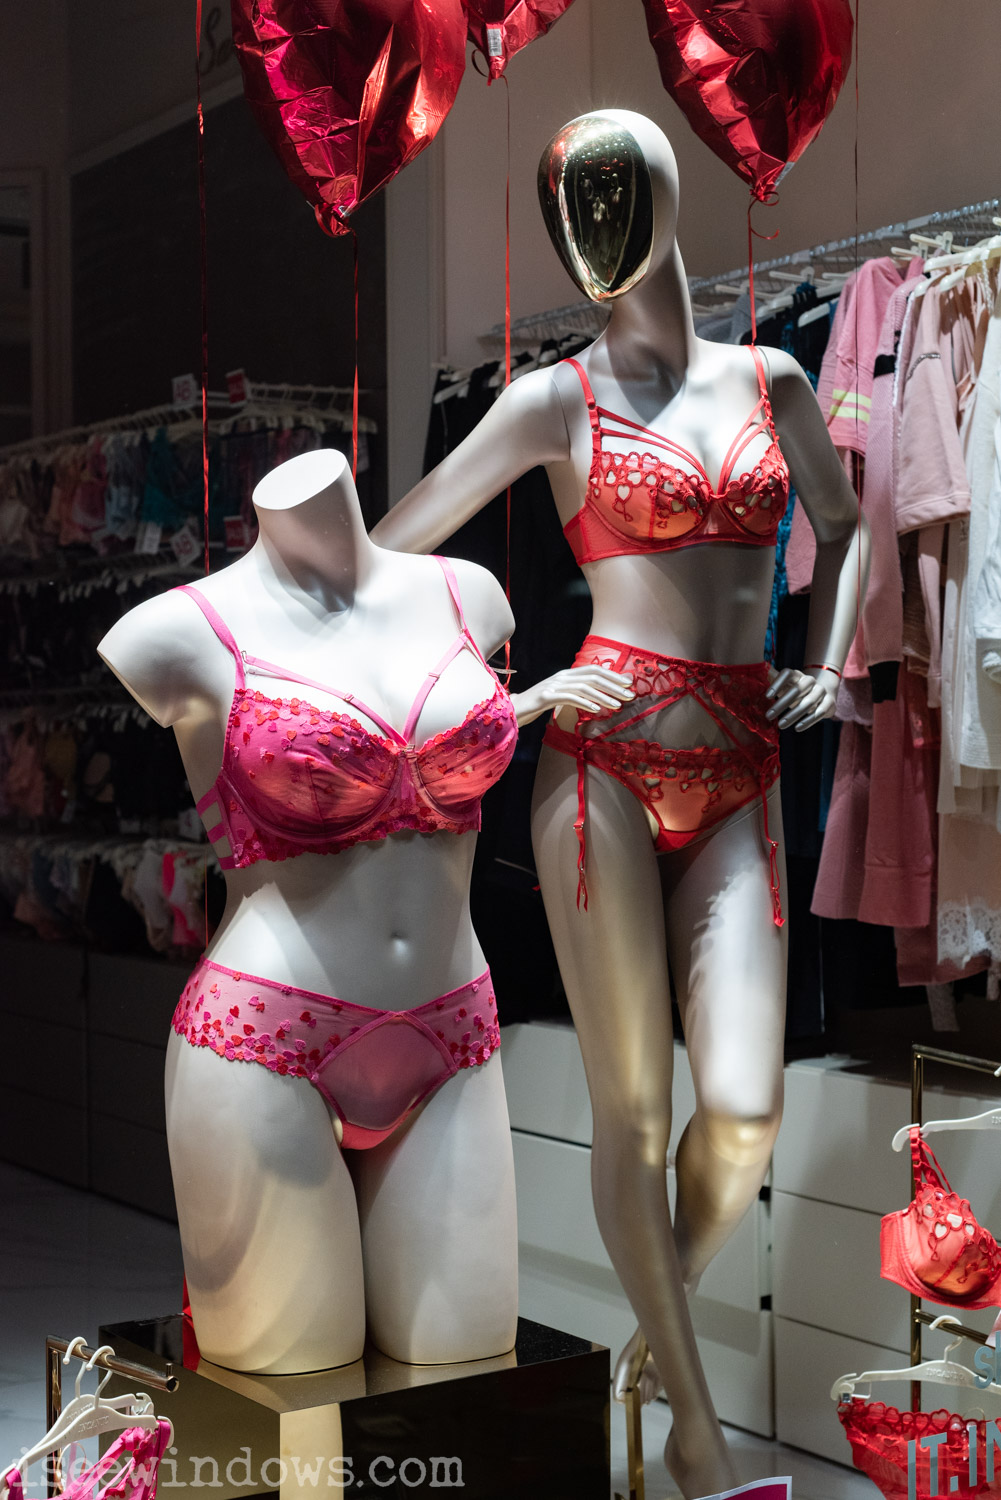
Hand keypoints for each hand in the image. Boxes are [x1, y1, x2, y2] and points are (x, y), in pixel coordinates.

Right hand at [510, 665, 633, 727]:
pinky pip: (570, 698)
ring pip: (584, 687)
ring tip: (618, 705)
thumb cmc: (538, 705)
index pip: (594, 670)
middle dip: (614, 685)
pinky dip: (585, 703)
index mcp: (566, 674)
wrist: (513, 710)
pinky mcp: (546, 697)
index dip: (613, 675)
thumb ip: (577, 693)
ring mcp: (553, 685)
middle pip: (593, 676)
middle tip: (630, 695)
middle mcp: (561, 676)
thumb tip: (598, 697)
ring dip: (603, 696)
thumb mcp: (560, 696)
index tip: (628, 684)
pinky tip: (597, 710)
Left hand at [764, 666, 838, 731]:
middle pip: (797, 689)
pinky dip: (808, 721)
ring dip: (793, 715)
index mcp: (797, 675)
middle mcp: (810, 680)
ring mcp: (821, 690)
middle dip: (782, 703)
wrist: (823, 694)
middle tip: (768, 716)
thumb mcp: (785, 686)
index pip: (787, 674)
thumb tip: (761, 673)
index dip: (777, 684)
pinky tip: (797, 728)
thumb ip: (774, 680)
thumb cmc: (797, 691)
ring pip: (808, 702)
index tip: (767, 697)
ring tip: (780, 725)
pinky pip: (820, 712)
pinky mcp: (830, 702)